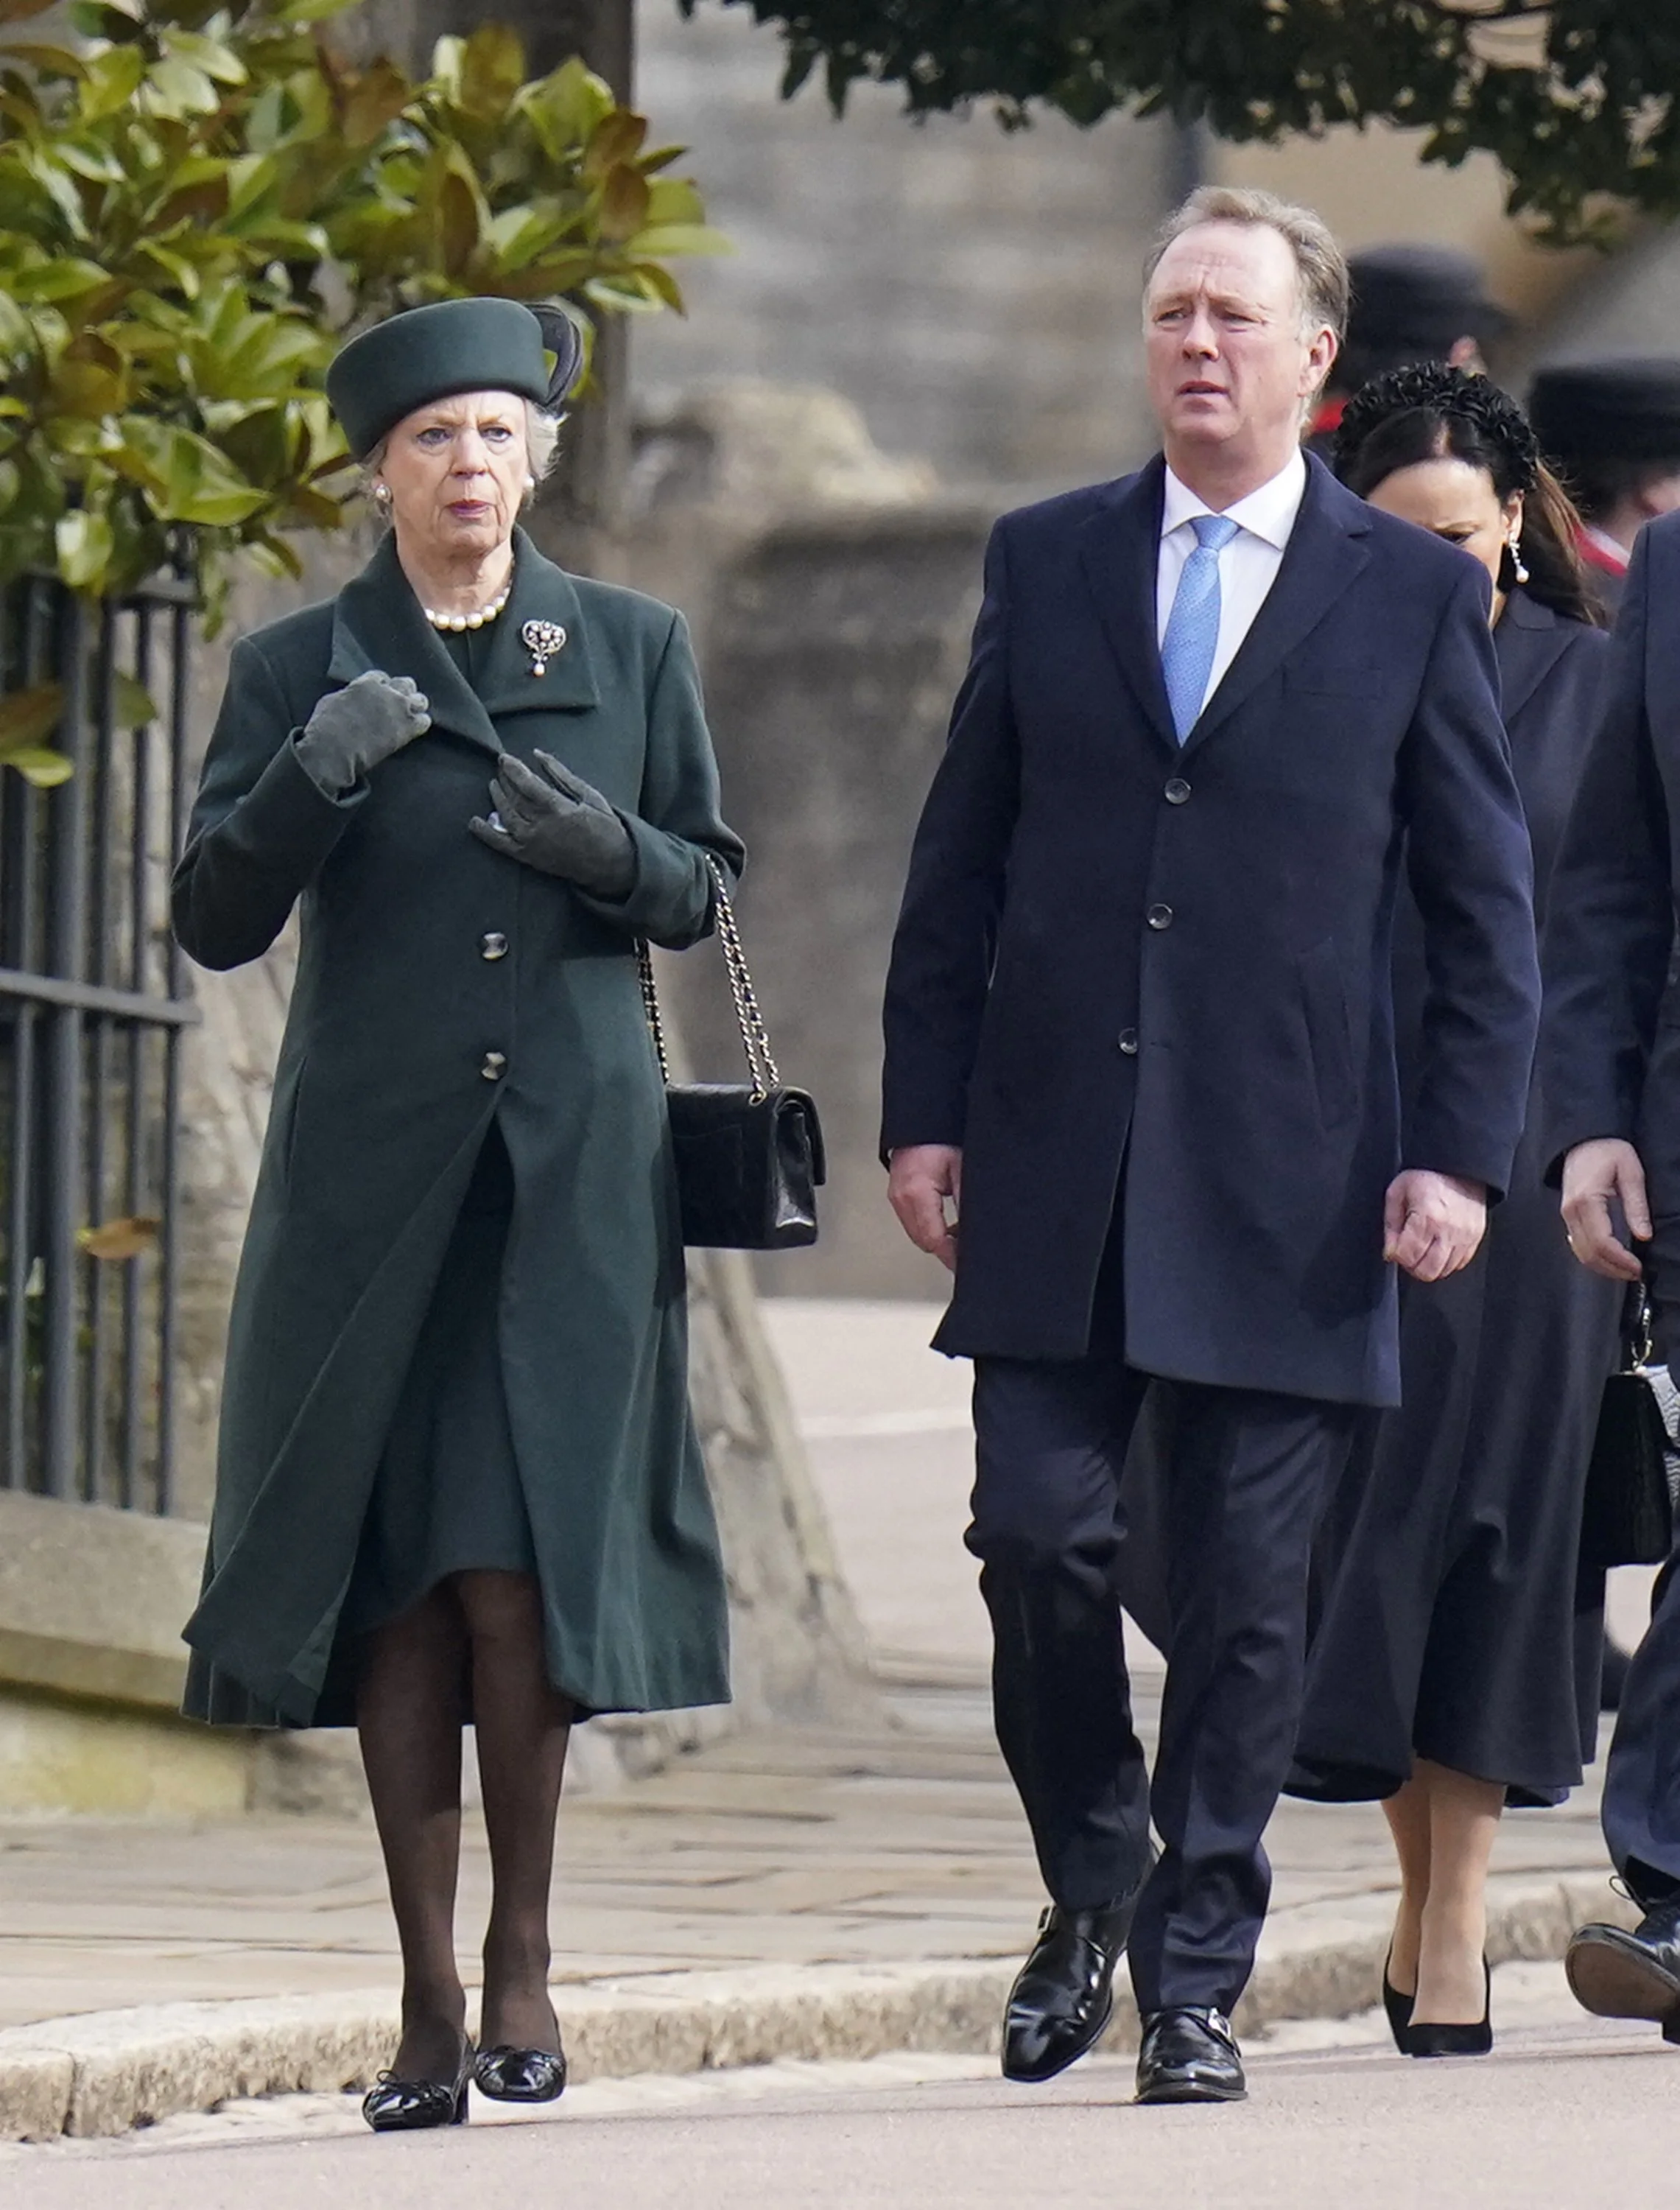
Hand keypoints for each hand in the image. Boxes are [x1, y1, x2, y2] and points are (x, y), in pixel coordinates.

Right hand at [294, 670, 429, 793]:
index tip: (382, 695)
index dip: (383, 687)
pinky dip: (421, 724)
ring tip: (410, 717)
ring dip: (416, 708)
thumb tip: (351, 697)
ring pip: (420, 700)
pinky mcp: (407, 728)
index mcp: (365, 683)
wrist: (334, 749)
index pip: (382, 677)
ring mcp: (399, 708)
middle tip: (399, 705)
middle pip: (406, 684)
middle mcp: (386, 691)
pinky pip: (425, 721)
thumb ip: (348, 695)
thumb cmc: (325, 727)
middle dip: (404, 693)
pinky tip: (414, 730)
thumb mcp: (331, 701)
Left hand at [469, 750, 633, 895]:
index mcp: (558, 810)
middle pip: (514, 798)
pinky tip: (474, 822)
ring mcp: (533, 844)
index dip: (513, 769)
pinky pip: (502, 845)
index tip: (503, 758)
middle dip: (504, 780)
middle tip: (500, 767)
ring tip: (493, 785)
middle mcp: (541, 827)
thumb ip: (561, 775)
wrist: (610, 864)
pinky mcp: (529, 858)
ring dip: (496, 799)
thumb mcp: (589, 795)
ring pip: (506, 817)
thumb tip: (538, 754)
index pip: (527, 784)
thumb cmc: (604, 827)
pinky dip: (486, 834)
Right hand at [888, 1144, 962, 1271]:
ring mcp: (896, 1198)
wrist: (921, 1122)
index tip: (966, 1263)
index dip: (951, 1255)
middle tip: (966, 1254)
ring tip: (959, 1239)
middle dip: (945, 1251)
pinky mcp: (898, 1196)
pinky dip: (930, 1229)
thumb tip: (974, 1231)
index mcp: (916, 1193)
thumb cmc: (940, 1138)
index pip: (934, 1239)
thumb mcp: (962, 1171)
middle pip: (923, 1241)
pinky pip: (913, 1223)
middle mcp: (901, 1198)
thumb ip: (966, 1204)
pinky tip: (947, 1226)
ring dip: (937, 1240)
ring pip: (918, 1235)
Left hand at [1383, 1169, 1487, 1282]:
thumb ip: (1390, 1225)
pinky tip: (1438, 1247)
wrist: (1459, 1166)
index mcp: (1428, 1218)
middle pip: (1427, 1272)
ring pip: (1444, 1271)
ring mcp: (1465, 1237)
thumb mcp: (1397, 1192)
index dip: (1396, 1255)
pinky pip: (1459, 1264)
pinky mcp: (1476, 1238)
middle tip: (1407, 1252)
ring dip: (1429, 1265)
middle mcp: (1449, 1231)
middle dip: (1412, 1265)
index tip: (1394, 1247)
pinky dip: (1446, 1261)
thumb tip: (1390, 1252)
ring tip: (1423, 1248)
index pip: (1408, 1257)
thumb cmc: (1427, 1176)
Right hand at [1562, 1138, 1650, 1282]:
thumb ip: (1636, 1205)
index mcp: (1586, 1201)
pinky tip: (1610, 1259)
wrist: (1583, 1139)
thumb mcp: (1631, 1172)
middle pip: (1589, 1253)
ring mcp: (1566, 1215)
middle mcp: (1571, 1212)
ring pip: (1580, 1253)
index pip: (1602, 1241)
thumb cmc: (1607, 1150)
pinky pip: (1577, 1245)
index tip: (1638, 1267)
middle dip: (1613, 1269)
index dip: (1621, 1260)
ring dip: (1603, 1267)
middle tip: (1635, 1273)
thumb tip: (1643, 1235)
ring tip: (1626, 1270)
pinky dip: (1594, 1257)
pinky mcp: (1568, 1216)